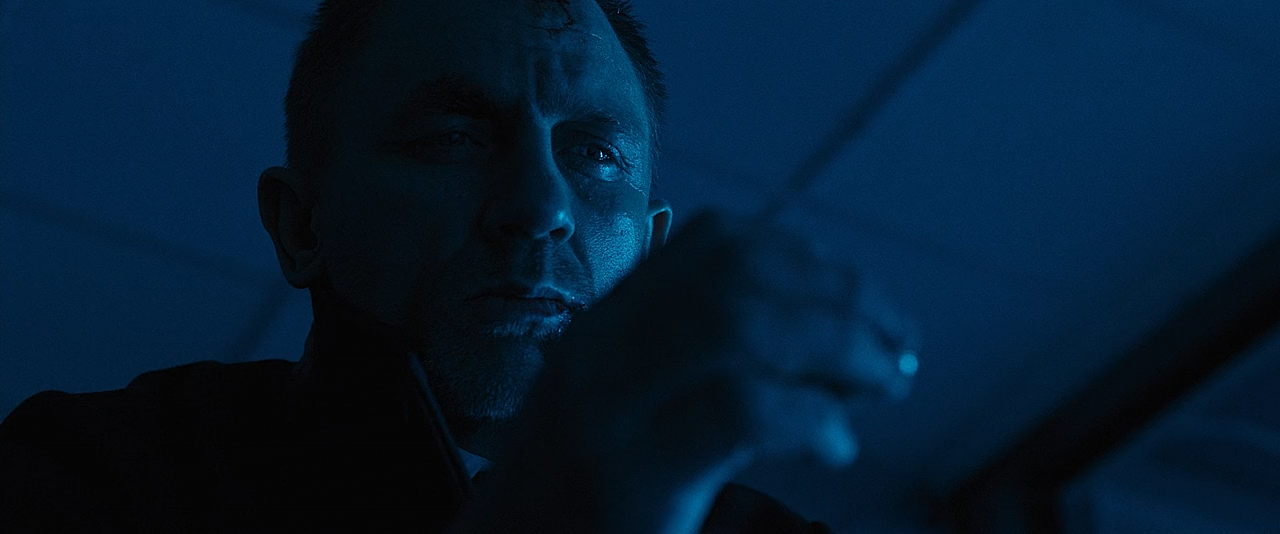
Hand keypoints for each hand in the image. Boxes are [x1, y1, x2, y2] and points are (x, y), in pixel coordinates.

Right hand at [462, 210, 919, 532]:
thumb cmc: (581, 505)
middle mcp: (600, 353)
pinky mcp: (625, 477)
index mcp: (606, 326)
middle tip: (898, 346)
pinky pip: (740, 410)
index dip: (811, 259)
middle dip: (842, 298)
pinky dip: (810, 418)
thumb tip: (827, 342)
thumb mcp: (623, 409)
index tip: (866, 301)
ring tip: (882, 383)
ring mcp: (607, 411)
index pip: (716, 242)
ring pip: (742, 324)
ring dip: (840, 345)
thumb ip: (696, 363)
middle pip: (741, 274)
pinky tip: (834, 445)